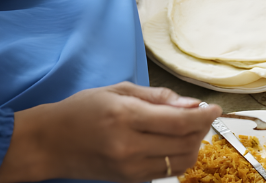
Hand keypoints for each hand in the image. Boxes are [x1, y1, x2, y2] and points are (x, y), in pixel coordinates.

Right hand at [0, 84, 220, 182]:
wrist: (49, 144)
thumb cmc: (81, 110)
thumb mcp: (118, 90)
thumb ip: (157, 97)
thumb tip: (191, 105)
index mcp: (126, 118)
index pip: (179, 122)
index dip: (204, 116)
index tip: (215, 108)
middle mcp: (130, 146)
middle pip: (185, 143)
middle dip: (201, 129)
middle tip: (202, 115)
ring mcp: (130, 168)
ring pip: (181, 161)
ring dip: (193, 145)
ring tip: (188, 129)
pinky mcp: (129, 180)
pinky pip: (167, 171)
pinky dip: (178, 156)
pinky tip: (173, 142)